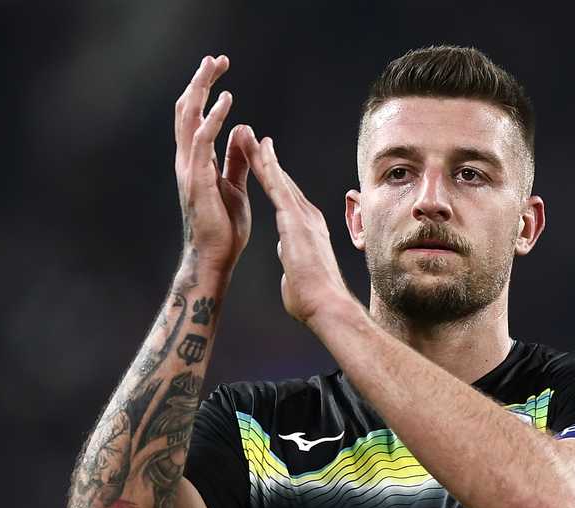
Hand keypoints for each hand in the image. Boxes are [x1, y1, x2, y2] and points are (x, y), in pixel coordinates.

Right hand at [174, 55, 253, 276]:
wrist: (215, 258)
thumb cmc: (223, 228)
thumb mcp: (234, 186)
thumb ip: (235, 159)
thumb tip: (242, 131)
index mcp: (196, 162)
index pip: (195, 117)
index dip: (205, 91)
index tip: (218, 68)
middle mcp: (187, 161)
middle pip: (187, 110)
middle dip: (200, 81)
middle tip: (215, 58)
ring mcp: (189, 170)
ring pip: (189, 118)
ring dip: (203, 89)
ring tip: (215, 66)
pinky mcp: (198, 181)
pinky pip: (203, 142)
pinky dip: (214, 118)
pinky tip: (227, 101)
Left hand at [244, 136, 355, 324]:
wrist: (325, 304)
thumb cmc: (312, 299)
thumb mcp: (299, 274)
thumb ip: (294, 262)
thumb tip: (291, 262)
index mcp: (308, 231)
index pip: (288, 200)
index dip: (276, 181)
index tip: (265, 166)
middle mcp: (308, 218)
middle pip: (284, 183)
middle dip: (268, 161)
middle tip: (254, 138)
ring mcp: (303, 217)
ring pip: (279, 178)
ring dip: (263, 156)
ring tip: (249, 135)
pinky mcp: (295, 220)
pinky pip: (277, 187)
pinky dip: (267, 166)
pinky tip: (258, 149)